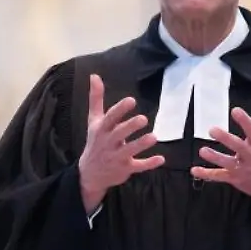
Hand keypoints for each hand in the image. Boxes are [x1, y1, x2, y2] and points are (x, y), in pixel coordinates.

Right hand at [79, 74, 163, 211]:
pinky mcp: (125, 169)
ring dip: (141, 144)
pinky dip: (149, 164)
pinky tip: (161, 159)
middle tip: (143, 119)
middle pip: (119, 135)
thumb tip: (94, 75)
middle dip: (130, 127)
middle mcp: (108, 143)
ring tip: (153, 137)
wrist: (89, 174)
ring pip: (129, 151)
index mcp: (101, 130)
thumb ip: (96, 98)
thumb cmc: (95, 142)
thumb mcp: (93, 120)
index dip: (120, 110)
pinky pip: (138, 166)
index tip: (131, 100)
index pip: (110, 118)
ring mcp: (116, 157)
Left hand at [191, 90, 250, 202]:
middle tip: (212, 129)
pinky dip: (206, 174)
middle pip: (238, 147)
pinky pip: (219, 177)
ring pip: (227, 163)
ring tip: (203, 150)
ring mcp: (242, 168)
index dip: (245, 121)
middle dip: (225, 138)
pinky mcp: (234, 178)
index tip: (235, 111)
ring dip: (214, 157)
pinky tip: (194, 170)